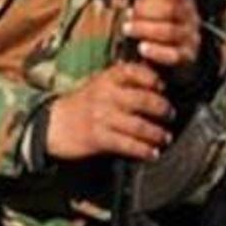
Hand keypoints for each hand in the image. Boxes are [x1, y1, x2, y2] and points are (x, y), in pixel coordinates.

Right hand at [46, 62, 173, 161]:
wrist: (54, 123)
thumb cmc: (84, 102)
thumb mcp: (100, 82)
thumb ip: (124, 78)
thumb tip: (155, 74)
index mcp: (108, 78)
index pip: (134, 72)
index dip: (153, 78)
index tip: (163, 86)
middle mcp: (106, 95)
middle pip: (143, 100)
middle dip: (162, 108)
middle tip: (171, 114)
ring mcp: (102, 117)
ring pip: (138, 125)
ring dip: (157, 133)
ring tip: (166, 137)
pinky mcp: (99, 138)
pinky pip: (127, 145)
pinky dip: (143, 150)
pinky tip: (152, 153)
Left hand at [125, 0, 202, 77]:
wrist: (174, 57)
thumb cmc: (155, 24)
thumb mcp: (146, 4)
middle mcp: (191, 16)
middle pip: (171, 8)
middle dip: (145, 10)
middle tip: (126, 14)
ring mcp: (191, 37)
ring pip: (171, 31)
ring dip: (146, 29)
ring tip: (126, 29)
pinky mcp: (187, 57)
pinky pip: (174, 55)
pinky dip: (157, 51)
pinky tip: (141, 48)